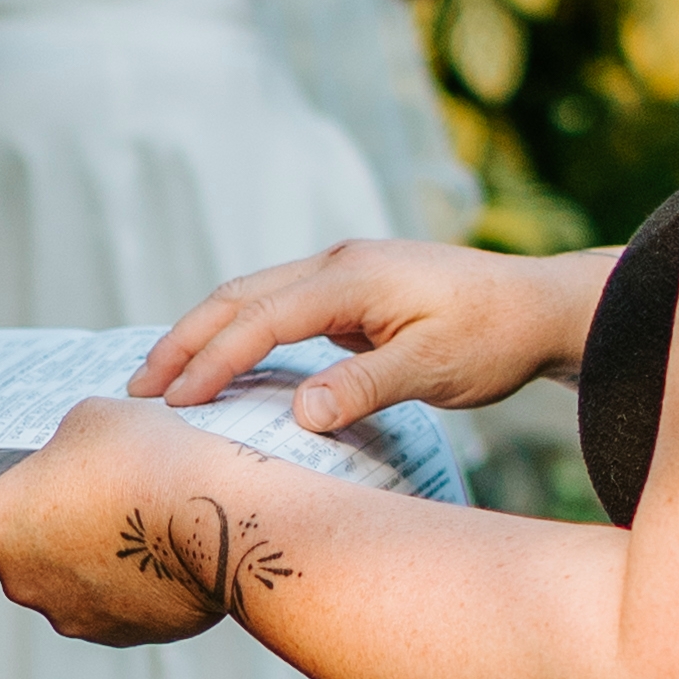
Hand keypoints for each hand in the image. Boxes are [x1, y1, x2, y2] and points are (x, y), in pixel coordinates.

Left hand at [0, 400, 303, 644]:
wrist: (223, 518)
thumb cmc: (148, 459)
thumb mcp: (91, 417)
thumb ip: (60, 446)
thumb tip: (70, 466)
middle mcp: (23, 583)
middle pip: (14, 556)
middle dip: (44, 528)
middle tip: (92, 490)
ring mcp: (74, 616)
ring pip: (67, 582)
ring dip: (89, 556)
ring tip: (138, 517)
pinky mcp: (123, 634)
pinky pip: (114, 603)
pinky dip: (131, 581)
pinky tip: (164, 547)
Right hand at [130, 233, 605, 428]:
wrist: (541, 305)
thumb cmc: (494, 337)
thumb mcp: (435, 368)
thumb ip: (365, 387)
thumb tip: (300, 415)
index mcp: (351, 277)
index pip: (260, 319)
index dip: (211, 361)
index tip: (172, 403)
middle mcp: (337, 264)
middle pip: (238, 297)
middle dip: (184, 341)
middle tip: (138, 391)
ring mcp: (342, 274)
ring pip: (252, 298)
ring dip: (203, 335)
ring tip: (162, 380)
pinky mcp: (350, 293)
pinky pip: (277, 309)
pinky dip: (238, 335)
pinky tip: (220, 367)